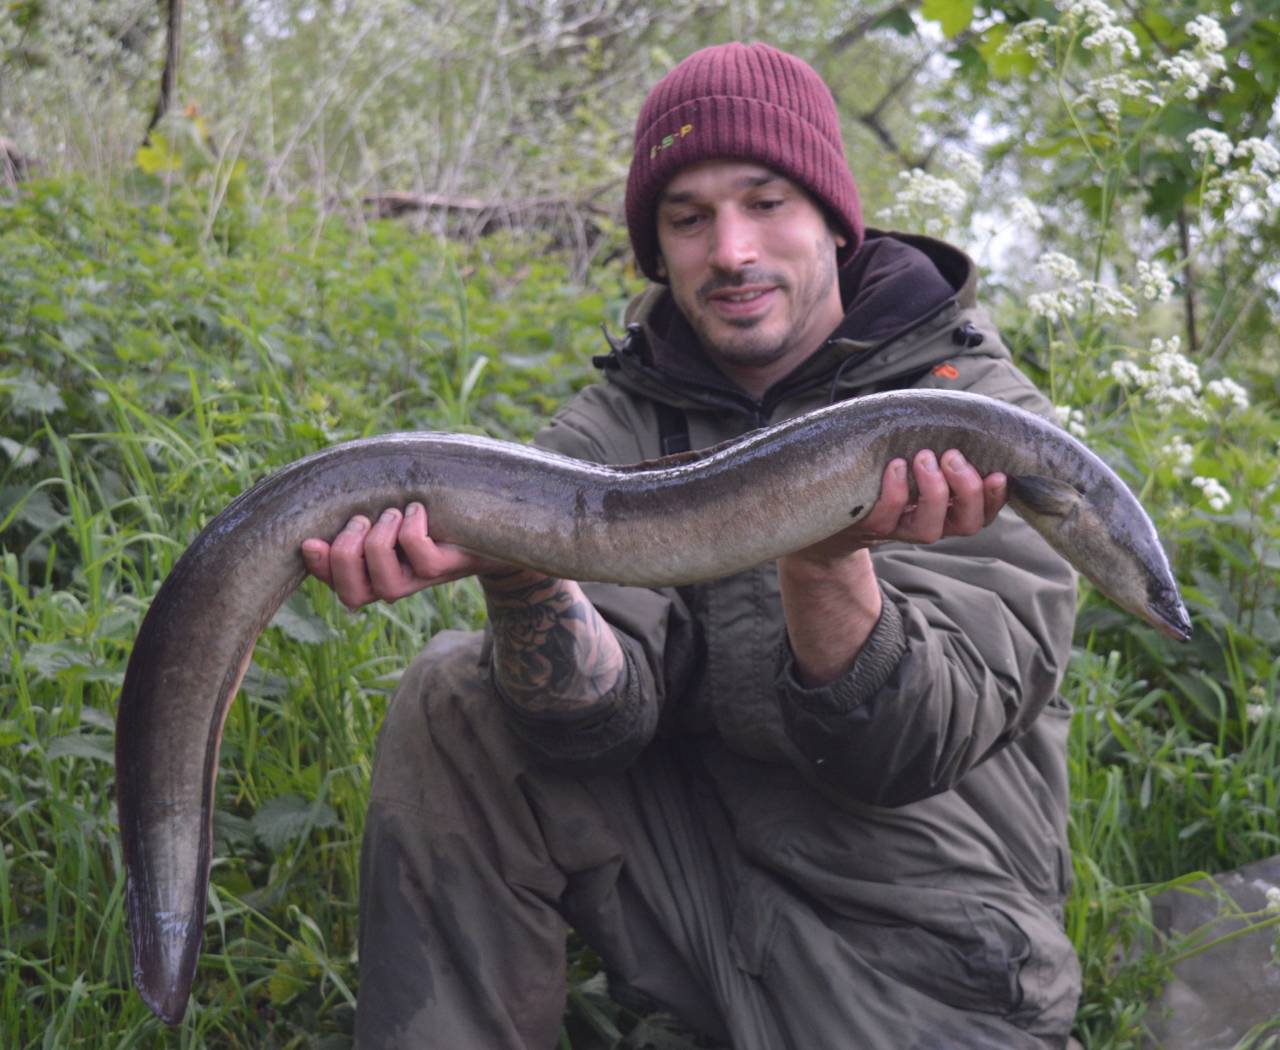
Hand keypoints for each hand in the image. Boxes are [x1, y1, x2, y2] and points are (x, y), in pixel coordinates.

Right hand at [301, 502, 510, 608]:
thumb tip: (321, 508)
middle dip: (345, 553)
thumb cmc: (427, 512)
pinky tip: (418, 510)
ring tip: (394, 512)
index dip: (318, 567)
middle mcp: (392, 584)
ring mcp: (419, 581)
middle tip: (363, 519)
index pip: (334, 584)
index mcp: (370, 572)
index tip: (311, 540)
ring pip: (385, 581)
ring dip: (380, 539)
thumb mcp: (388, 513)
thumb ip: (357, 515)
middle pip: (352, 593)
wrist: (485, 524)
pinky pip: (418, 554)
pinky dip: (411, 526)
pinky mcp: (445, 569)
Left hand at [783, 448, 1006, 569]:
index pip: (983, 510)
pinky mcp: (868, 529)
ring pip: (930, 530)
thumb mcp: (908, 452)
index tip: (999, 471)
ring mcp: (898, 529)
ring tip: (923, 457)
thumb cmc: (877, 469)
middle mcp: (929, 523)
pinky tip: (893, 465)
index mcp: (948, 507)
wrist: (824, 506)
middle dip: (966, 489)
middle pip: (967, 524)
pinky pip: (886, 519)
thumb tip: (961, 407)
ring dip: (933, 492)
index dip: (995, 496)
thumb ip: (935, 438)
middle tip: (952, 455)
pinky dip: (894, 492)